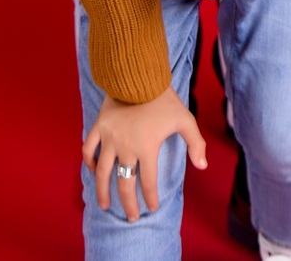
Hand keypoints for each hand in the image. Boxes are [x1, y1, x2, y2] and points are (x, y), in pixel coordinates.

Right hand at [82, 85, 206, 220]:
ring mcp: (110, 138)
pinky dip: (88, 161)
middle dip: (128, 204)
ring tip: (104, 205)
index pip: (148, 182)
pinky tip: (91, 171)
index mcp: (146, 148)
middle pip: (124, 183)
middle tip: (131, 216)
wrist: (139, 73)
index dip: (150, 198)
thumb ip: (196, 142)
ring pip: (102, 171)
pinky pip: (89, 148)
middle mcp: (126, 147)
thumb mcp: (185, 118)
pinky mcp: (99, 126)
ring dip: (102, 190)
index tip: (152, 207)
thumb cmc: (163, 97)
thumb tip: (202, 166)